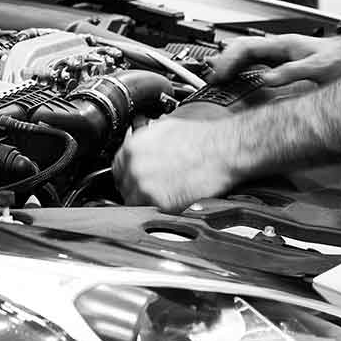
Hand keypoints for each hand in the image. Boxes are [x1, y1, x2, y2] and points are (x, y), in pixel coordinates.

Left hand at [112, 118, 236, 211]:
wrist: (223, 151)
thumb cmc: (201, 138)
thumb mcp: (163, 128)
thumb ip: (142, 140)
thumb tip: (136, 147)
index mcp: (132, 149)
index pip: (117, 168)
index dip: (129, 173)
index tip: (138, 177)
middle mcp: (134, 168)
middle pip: (124, 186)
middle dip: (136, 187)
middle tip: (155, 186)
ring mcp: (145, 188)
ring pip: (134, 202)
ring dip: (145, 200)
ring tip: (165, 193)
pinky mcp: (160, 204)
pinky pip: (151, 212)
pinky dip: (159, 209)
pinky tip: (173, 199)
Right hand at [207, 33, 340, 86]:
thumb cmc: (340, 59)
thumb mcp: (318, 68)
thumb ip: (292, 73)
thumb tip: (266, 80)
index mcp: (282, 44)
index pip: (244, 47)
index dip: (228, 60)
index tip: (218, 74)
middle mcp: (277, 46)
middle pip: (240, 49)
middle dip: (222, 62)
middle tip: (212, 79)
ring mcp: (278, 53)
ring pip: (245, 55)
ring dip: (230, 66)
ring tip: (217, 80)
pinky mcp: (281, 61)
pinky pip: (254, 63)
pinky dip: (241, 70)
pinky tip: (237, 79)